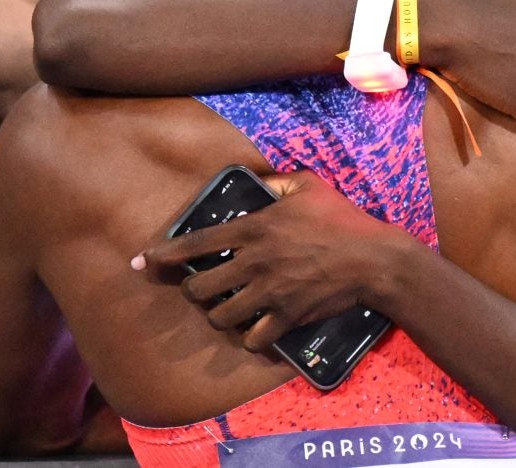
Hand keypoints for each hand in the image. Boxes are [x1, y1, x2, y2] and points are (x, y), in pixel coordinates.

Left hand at [133, 171, 407, 351]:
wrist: (372, 258)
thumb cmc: (341, 218)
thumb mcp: (309, 185)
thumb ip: (277, 181)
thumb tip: (257, 178)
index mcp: (255, 228)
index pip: (196, 243)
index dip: (164, 254)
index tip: (142, 261)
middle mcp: (254, 261)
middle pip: (199, 288)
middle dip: (195, 291)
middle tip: (204, 288)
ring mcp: (269, 291)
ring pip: (220, 316)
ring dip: (220, 315)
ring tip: (229, 309)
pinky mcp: (287, 316)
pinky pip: (252, 338)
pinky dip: (250, 337)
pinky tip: (255, 330)